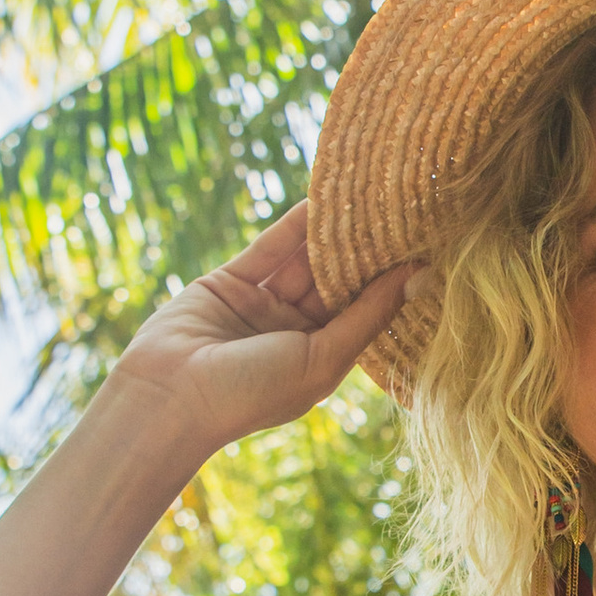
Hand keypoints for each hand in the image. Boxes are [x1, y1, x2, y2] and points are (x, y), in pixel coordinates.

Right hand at [104, 207, 415, 465]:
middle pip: (337, 283)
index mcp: (320, 360)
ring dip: (333, 233)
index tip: (426, 247)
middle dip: (365, 253)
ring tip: (369, 198)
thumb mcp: (323, 358)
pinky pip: (271, 247)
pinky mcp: (230, 282)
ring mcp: (262, 306)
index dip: (390, 283)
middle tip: (403, 214)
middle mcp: (294, 333)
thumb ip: (368, 315)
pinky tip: (323, 199)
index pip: (363, 313)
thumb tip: (419, 277)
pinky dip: (296, 224)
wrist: (169, 396)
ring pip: (306, 261)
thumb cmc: (252, 393)